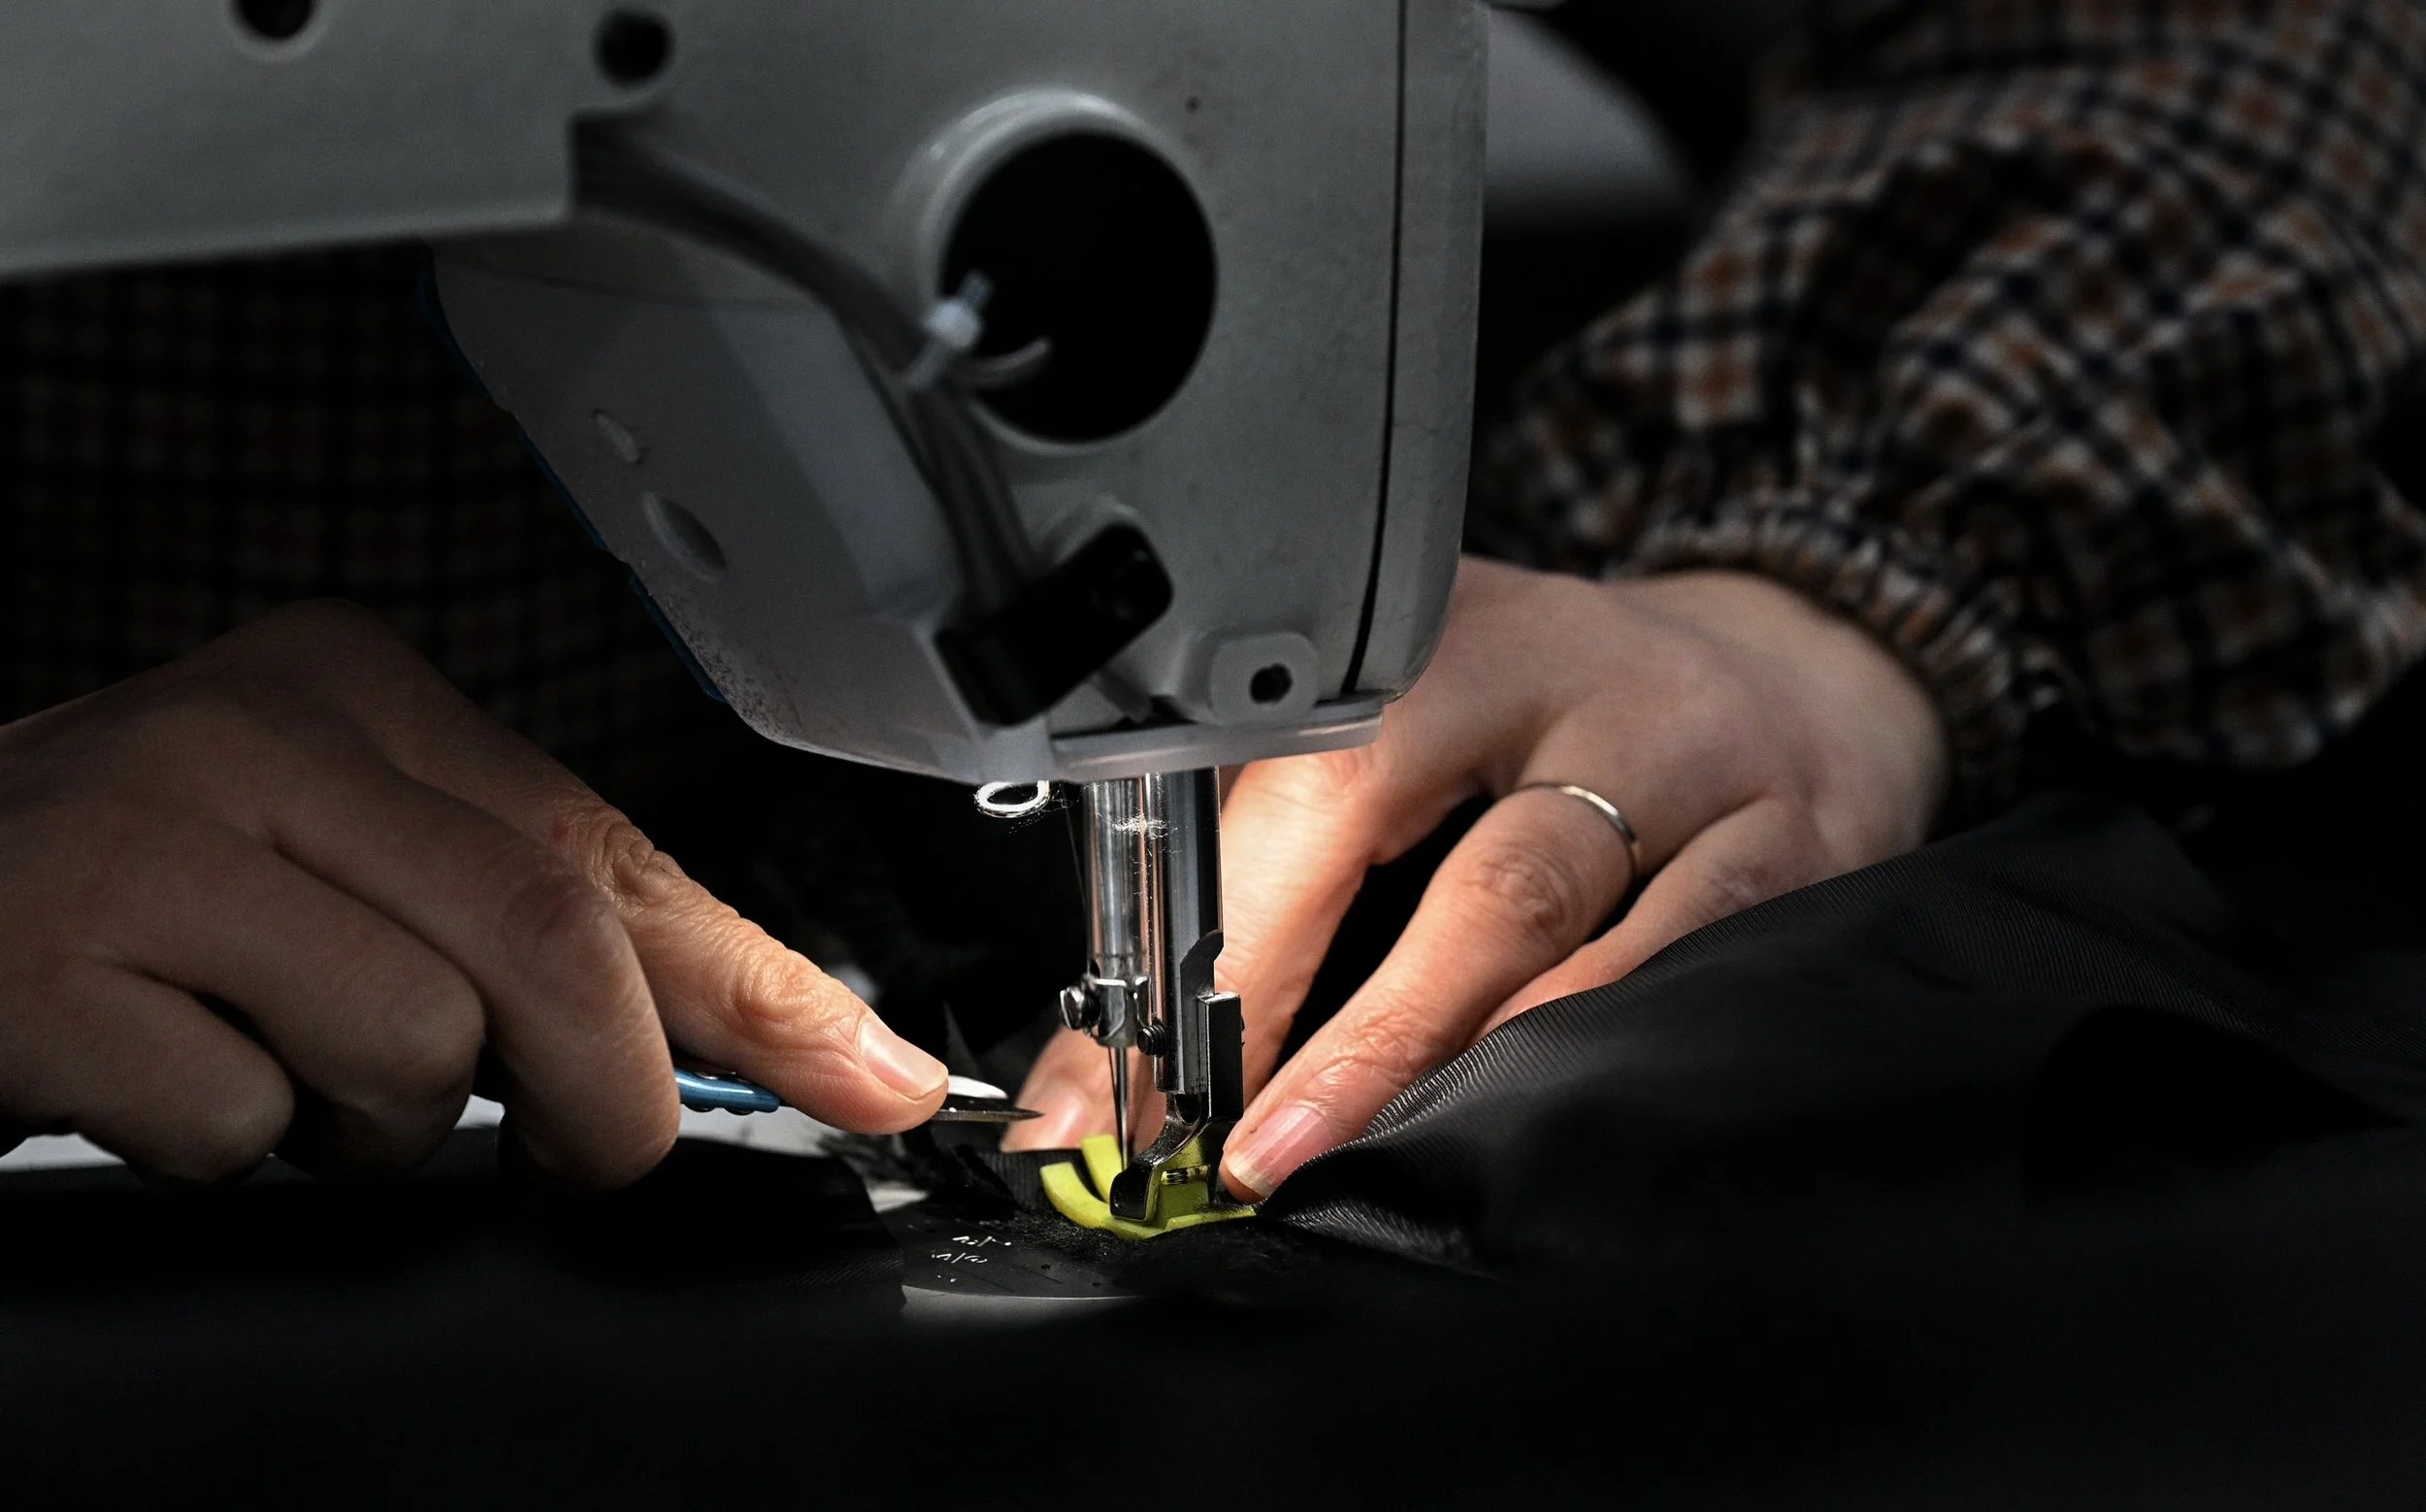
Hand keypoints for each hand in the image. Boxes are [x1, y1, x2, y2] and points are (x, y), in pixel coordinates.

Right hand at [0, 601, 946, 1185]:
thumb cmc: (124, 902)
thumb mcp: (336, 870)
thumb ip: (523, 928)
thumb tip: (780, 1030)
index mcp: (350, 690)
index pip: (607, 849)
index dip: (758, 984)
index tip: (879, 1077)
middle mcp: (254, 733)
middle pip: (545, 940)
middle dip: (606, 1093)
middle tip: (587, 1152)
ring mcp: (140, 836)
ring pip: (412, 1043)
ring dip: (374, 1127)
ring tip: (274, 1074)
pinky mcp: (37, 962)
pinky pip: (236, 1121)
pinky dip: (225, 1152)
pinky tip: (155, 1081)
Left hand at [1009, 559, 1946, 1196]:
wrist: (1798, 683)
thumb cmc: (1573, 729)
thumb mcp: (1435, 733)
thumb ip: (1287, 858)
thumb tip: (1121, 1053)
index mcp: (1434, 629)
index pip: (1291, 760)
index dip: (1218, 924)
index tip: (1151, 1062)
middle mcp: (1552, 665)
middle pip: (1376, 800)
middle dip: (1290, 995)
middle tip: (1232, 1136)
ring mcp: (1680, 747)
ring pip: (1523, 899)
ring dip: (1407, 1048)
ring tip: (1324, 1153)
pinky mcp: (1784, 842)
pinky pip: (1666, 961)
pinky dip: (1565, 1051)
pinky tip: (1497, 1121)